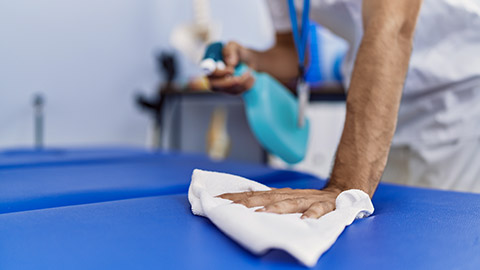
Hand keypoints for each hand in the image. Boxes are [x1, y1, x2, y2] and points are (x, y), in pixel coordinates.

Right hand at [207, 41, 254, 94]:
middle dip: (230, 82)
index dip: (219, 73)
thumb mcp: (234, 46)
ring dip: (242, 82)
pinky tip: (251, 78)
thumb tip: (231, 63)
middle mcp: (211, 78)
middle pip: (215, 86)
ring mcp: (220, 87)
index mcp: (209, 65)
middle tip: (243, 76)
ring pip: (228, 89)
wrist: (247, 61)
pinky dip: (246, 85)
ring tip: (250, 72)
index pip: (208, 72)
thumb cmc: (237, 52)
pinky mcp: (230, 91)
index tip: (232, 70)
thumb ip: (230, 50)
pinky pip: (237, 92)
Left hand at [218, 186, 342, 218]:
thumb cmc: (308, 199)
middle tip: (231, 206)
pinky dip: (312, 213)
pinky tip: (305, 219)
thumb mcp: (286, 199)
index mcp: (280, 194)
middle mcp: (291, 195)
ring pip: (290, 203)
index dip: (236, 197)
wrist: (339, 192)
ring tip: (262, 213)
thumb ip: (268, 203)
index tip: (217, 199)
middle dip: (248, 201)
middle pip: (266, 197)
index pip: (254, 194)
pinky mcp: (324, 205)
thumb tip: (243, 207)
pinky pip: (318, 210)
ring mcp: (307, 199)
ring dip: (276, 208)